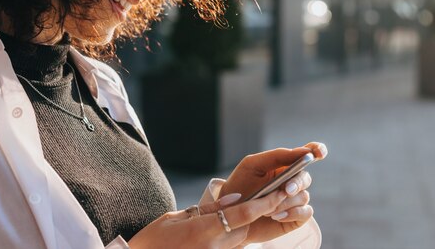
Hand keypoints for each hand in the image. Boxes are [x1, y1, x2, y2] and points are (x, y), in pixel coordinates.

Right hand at [128, 189, 288, 248]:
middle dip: (257, 211)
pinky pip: (230, 245)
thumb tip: (236, 198)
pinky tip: (227, 226)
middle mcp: (214, 246)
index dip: (265, 202)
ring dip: (245, 223)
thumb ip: (209, 209)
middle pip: (246, 226)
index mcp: (204, 230)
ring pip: (241, 237)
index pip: (243, 214)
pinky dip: (234, 234)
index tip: (280, 191)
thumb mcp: (177, 217)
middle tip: (268, 194)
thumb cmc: (153, 240)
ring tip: (246, 209)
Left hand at [217, 142, 327, 244]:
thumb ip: (277, 155)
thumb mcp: (253, 164)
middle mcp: (291, 181)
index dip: (317, 150)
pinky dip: (292, 213)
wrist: (230, 215)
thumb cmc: (239, 185)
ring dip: (286, 201)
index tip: (319, 153)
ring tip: (267, 208)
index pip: (306, 154)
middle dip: (297, 182)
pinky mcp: (294, 217)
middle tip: (286, 190)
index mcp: (283, 165)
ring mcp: (294, 200)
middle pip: (305, 177)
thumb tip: (303, 151)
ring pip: (303, 196)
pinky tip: (276, 215)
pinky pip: (305, 212)